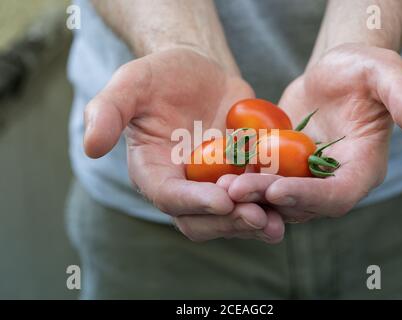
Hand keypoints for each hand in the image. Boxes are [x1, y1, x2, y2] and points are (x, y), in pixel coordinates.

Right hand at [84, 48, 283, 241]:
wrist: (199, 72)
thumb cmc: (162, 76)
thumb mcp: (132, 83)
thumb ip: (108, 110)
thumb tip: (89, 146)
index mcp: (153, 171)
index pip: (169, 197)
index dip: (193, 202)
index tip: (222, 198)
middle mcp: (182, 186)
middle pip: (201, 219)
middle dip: (228, 221)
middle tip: (256, 215)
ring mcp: (212, 185)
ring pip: (231, 218)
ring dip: (254, 222)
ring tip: (279, 221)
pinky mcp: (239, 177)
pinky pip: (256, 199)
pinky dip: (273, 204)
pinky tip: (293, 201)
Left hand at [226, 44, 401, 221]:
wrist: (334, 73)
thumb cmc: (362, 70)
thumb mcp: (384, 73)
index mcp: (363, 168)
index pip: (339, 195)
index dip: (311, 197)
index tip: (279, 190)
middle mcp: (334, 181)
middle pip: (303, 203)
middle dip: (270, 199)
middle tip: (237, 191)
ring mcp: (307, 178)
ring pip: (278, 198)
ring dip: (251, 196)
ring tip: (221, 187)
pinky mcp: (285, 168)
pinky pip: (263, 181)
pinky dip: (243, 180)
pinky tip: (218, 173)